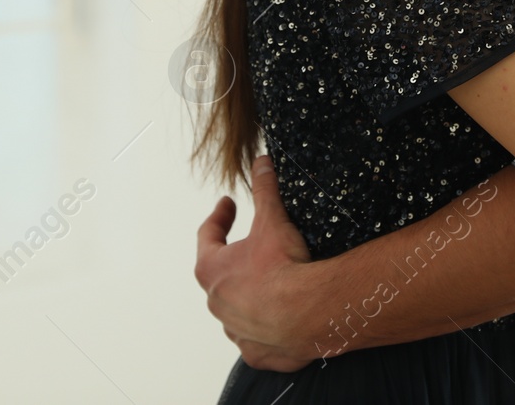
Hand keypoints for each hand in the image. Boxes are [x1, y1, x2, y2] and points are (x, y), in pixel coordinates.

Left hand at [194, 154, 319, 371]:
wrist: (307, 313)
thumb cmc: (283, 268)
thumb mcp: (273, 220)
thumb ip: (264, 189)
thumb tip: (261, 162)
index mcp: (212, 269)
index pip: (207, 235)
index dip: (219, 216)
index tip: (228, 204)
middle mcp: (217, 302)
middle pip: (218, 275)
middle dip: (233, 258)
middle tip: (250, 244)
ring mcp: (236, 330)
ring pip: (235, 309)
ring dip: (246, 295)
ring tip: (267, 282)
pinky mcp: (257, 351)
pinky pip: (256, 337)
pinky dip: (265, 327)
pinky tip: (279, 318)